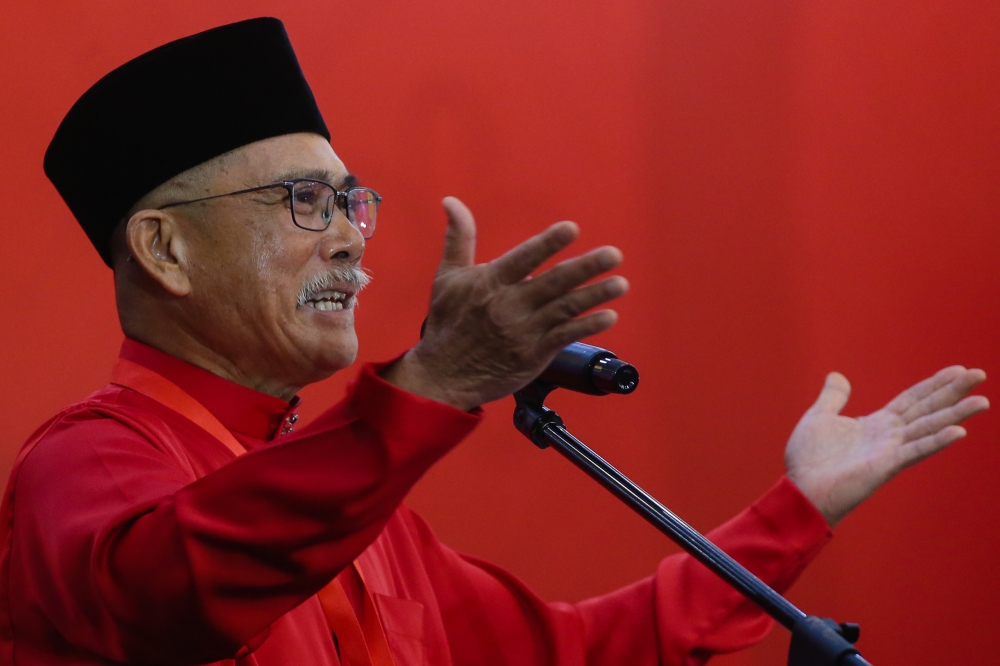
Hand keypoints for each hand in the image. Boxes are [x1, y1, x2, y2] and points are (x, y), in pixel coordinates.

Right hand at [382, 197, 628, 410]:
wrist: (444, 376)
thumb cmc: (447, 323)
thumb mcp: (447, 277)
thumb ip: (459, 238)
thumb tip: (451, 201)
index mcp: (490, 283)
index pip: (524, 259)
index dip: (548, 244)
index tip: (572, 229)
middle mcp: (509, 305)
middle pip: (553, 282)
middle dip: (586, 267)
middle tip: (614, 254)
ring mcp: (523, 331)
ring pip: (565, 309)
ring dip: (595, 295)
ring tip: (620, 283)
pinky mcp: (533, 355)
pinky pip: (565, 337)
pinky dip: (588, 327)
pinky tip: (609, 316)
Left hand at [785, 367, 988, 526]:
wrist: (800, 488)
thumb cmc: (808, 459)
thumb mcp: (819, 417)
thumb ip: (833, 397)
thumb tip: (837, 375)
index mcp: (875, 423)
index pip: (912, 399)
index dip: (934, 384)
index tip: (958, 369)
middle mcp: (889, 435)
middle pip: (927, 408)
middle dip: (953, 391)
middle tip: (980, 374)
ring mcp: (890, 450)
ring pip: (928, 427)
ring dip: (955, 414)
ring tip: (981, 401)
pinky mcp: (885, 466)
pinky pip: (915, 450)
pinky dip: (936, 441)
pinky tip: (959, 432)